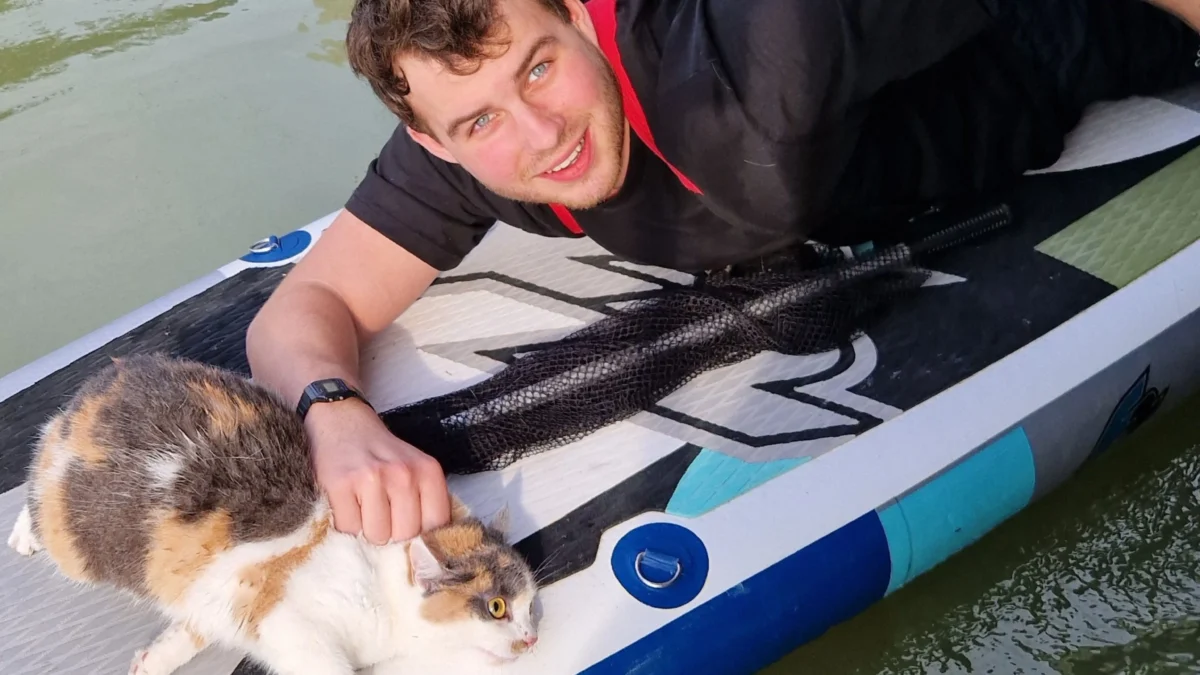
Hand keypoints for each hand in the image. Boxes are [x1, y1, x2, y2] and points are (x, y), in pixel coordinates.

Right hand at [305, 398, 449, 543]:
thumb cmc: (381, 452)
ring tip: (363, 506)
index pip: (436, 526)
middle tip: (381, 513)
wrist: (341, 419)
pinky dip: (344, 523)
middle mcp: (403, 473)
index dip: (420, 535)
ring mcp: (371, 478)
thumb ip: (424, 502)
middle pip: (405, 536)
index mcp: (428, 471)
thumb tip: (423, 551)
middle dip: (392, 533)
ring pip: (377, 536)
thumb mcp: (414, 468)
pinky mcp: (339, 484)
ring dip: (367, 530)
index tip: (406, 529)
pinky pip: (348, 529)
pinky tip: (346, 502)